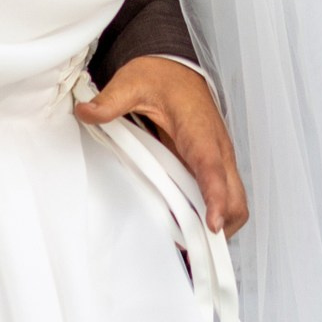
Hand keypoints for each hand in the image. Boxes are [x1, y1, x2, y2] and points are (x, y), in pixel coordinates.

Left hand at [76, 55, 248, 234]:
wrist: (176, 68)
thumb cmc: (161, 77)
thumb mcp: (131, 83)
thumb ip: (111, 101)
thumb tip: (86, 112)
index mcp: (199, 131)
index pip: (213, 167)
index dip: (215, 197)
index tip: (212, 225)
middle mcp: (217, 149)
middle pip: (235, 196)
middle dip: (222, 226)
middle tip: (192, 252)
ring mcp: (218, 160)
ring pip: (234, 202)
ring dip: (218, 226)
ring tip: (187, 251)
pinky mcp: (212, 168)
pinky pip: (222, 198)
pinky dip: (211, 218)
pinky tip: (187, 232)